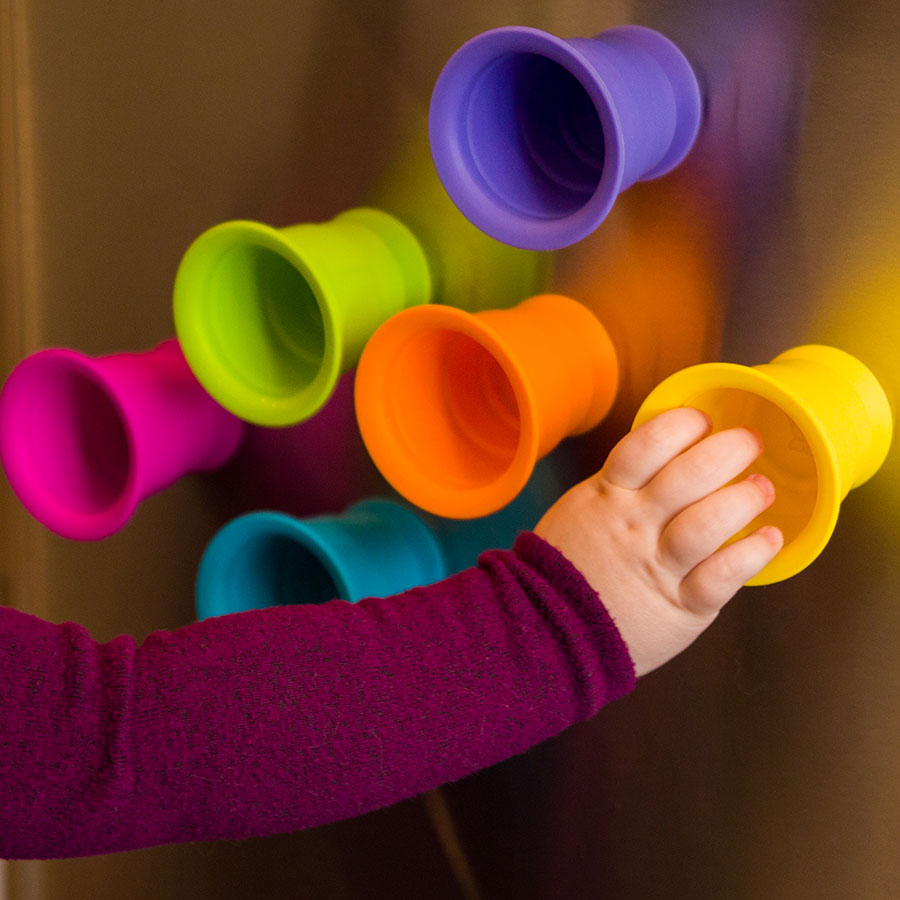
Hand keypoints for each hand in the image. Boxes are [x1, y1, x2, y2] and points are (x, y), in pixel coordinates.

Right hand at [535, 408, 782, 675]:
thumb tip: (665, 452)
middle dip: (728, 450)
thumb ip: (620, 485)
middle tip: (750, 443)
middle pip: (688, 476)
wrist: (548, 632)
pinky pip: (723, 576)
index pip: (647, 445)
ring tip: (762, 488)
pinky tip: (769, 538)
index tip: (703, 420)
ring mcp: (658, 566)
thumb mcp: (581, 510)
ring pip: (708, 523)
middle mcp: (635, 526)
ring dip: (744, 499)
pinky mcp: (681, 606)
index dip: (682, 425)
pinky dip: (753, 554)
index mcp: (607, 496)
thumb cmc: (569, 566)